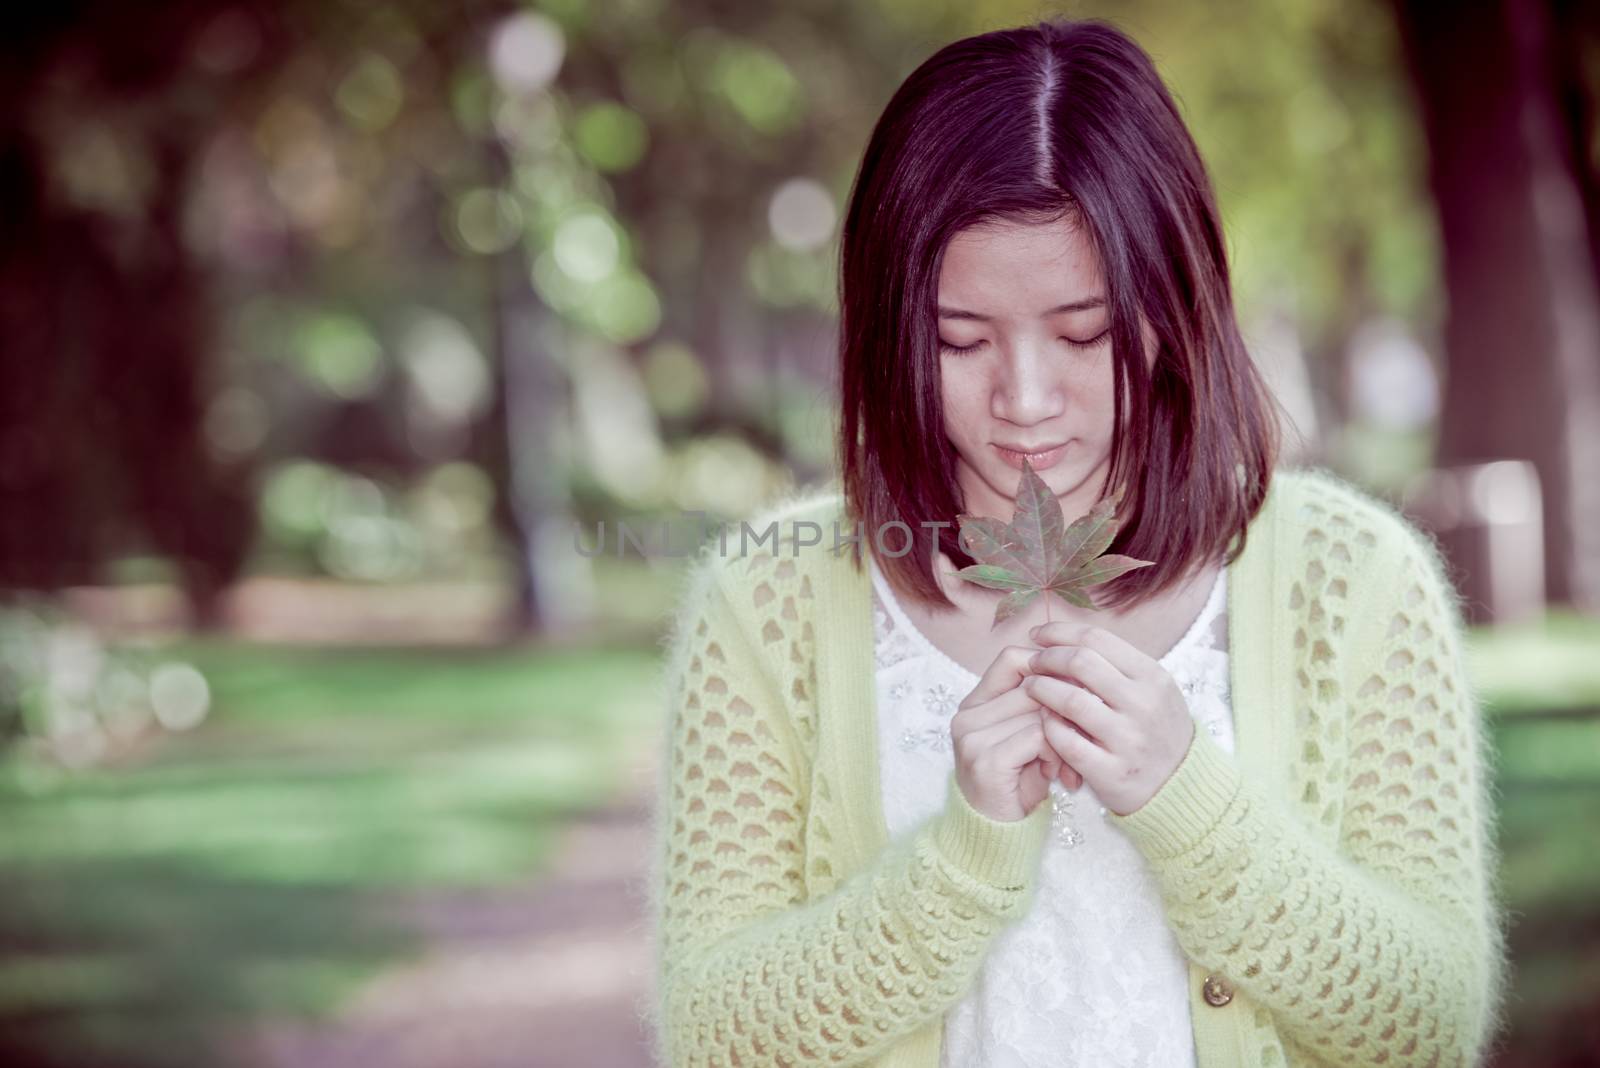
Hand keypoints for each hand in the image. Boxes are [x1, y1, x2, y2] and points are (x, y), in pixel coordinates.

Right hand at [935, 548, 1081, 796]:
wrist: (996, 836)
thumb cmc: (1019, 784)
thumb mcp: (1028, 739)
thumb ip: (1038, 707)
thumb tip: (1080, 671)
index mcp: (974, 703)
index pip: (1012, 658)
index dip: (1048, 666)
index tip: (1076, 690)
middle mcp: (967, 715)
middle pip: (1032, 684)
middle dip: (1065, 708)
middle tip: (1083, 734)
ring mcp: (972, 736)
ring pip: (1039, 708)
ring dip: (1064, 735)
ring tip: (1069, 763)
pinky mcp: (985, 759)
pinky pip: (1037, 735)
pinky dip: (1056, 752)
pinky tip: (1057, 774)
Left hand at [1022, 621, 1194, 816]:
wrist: (1182, 786)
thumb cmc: (1158, 730)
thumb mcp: (1154, 690)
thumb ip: (1117, 666)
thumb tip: (1067, 639)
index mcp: (1152, 677)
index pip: (1096, 639)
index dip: (1059, 632)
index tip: (1037, 635)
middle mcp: (1143, 704)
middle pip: (1080, 662)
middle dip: (1046, 658)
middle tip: (1031, 663)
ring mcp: (1128, 740)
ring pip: (1070, 700)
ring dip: (1041, 689)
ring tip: (1030, 688)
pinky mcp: (1111, 772)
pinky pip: (1066, 741)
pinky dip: (1048, 726)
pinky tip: (1043, 722)